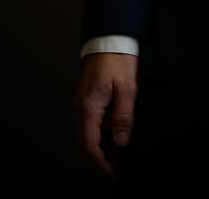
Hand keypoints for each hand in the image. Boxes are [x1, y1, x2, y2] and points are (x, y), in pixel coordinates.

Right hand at [72, 52, 138, 177]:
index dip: (101, 161)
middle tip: (117, 162)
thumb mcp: (127, 88)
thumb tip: (121, 141)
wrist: (110, 37)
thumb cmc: (118, 59)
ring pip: (87, 132)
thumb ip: (123, 117)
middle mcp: (80, 107)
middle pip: (86, 141)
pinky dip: (99, 131)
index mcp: (89, 107)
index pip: (90, 144)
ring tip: (118, 149)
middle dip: (101, 155)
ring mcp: (81, 101)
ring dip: (100, 144)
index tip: (112, 170)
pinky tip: (113, 131)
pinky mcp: (86, 96)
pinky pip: (89, 121)